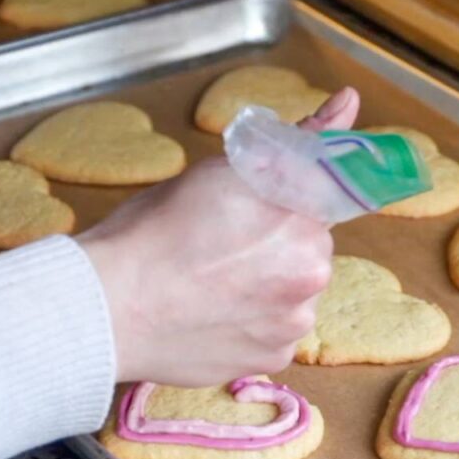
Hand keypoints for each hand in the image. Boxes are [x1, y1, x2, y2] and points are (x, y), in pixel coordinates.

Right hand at [79, 87, 359, 385]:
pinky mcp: (275, 358)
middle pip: (309, 248)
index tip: (259, 213)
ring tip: (211, 285)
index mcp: (303, 216)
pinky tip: (214, 314)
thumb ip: (299, 139)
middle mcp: (312, 271)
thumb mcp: (223, 171)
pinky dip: (253, 323)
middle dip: (277, 243)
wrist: (107, 307)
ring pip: (294, 292)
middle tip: (221, 246)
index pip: (326, 197)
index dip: (287, 203)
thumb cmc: (152, 233)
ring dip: (268, 286)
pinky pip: (275, 332)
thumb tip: (350, 100)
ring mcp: (294, 321)